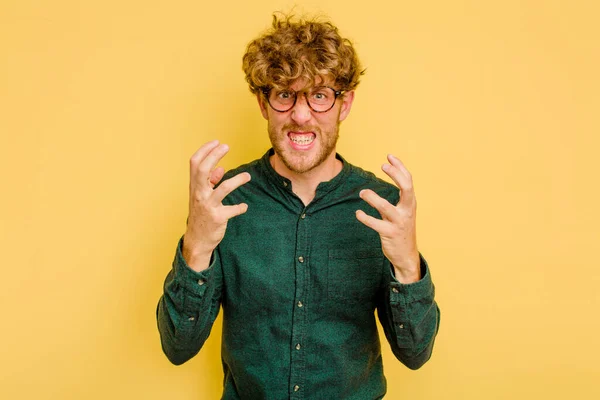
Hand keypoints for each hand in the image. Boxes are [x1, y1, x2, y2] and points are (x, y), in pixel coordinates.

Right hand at [183, 140, 250, 271]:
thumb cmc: (201, 214)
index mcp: (195, 187)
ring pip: (223, 188)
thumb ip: (210, 182)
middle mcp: (199, 194)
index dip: (205, 151)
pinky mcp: (218, 218)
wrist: (197, 240)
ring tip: (248, 176)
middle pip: (203, 170)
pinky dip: (240, 207)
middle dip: (214, 156)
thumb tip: (220, 169)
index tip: (217, 142)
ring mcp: (208, 206)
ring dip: (237, 180)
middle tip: (226, 147)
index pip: (195, 163)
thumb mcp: (202, 197)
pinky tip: (244, 207)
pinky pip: (232, 209)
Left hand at [355, 154, 419, 282]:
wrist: (406, 255)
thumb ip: (396, 199)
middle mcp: (407, 211)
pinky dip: (365, 217)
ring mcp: (399, 222)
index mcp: (410, 203)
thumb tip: (384, 184)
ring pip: (386, 207)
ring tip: (362, 192)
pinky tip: (358, 213)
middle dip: (395, 174)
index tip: (389, 156)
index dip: (400, 167)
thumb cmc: (401, 230)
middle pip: (406, 188)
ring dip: (372, 198)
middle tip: (382, 165)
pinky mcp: (389, 233)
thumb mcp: (402, 212)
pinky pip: (375, 224)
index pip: (408, 181)